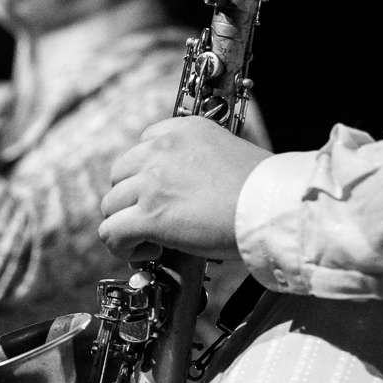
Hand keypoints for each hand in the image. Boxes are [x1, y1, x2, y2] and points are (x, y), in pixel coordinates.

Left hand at [99, 116, 270, 261]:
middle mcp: (162, 149)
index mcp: (184, 129)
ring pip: (111, 204)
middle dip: (131, 198)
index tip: (159, 192)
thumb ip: (200, 161)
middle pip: (120, 173)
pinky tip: (145, 253)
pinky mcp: (149, 216)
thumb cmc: (263, 188)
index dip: (147, 173)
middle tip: (151, 219)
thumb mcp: (230, 152)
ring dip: (125, 223)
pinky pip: (112, 232)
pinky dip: (122, 246)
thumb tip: (188, 189)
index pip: (145, 143)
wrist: (271, 205)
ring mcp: (151, 182)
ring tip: (150, 241)